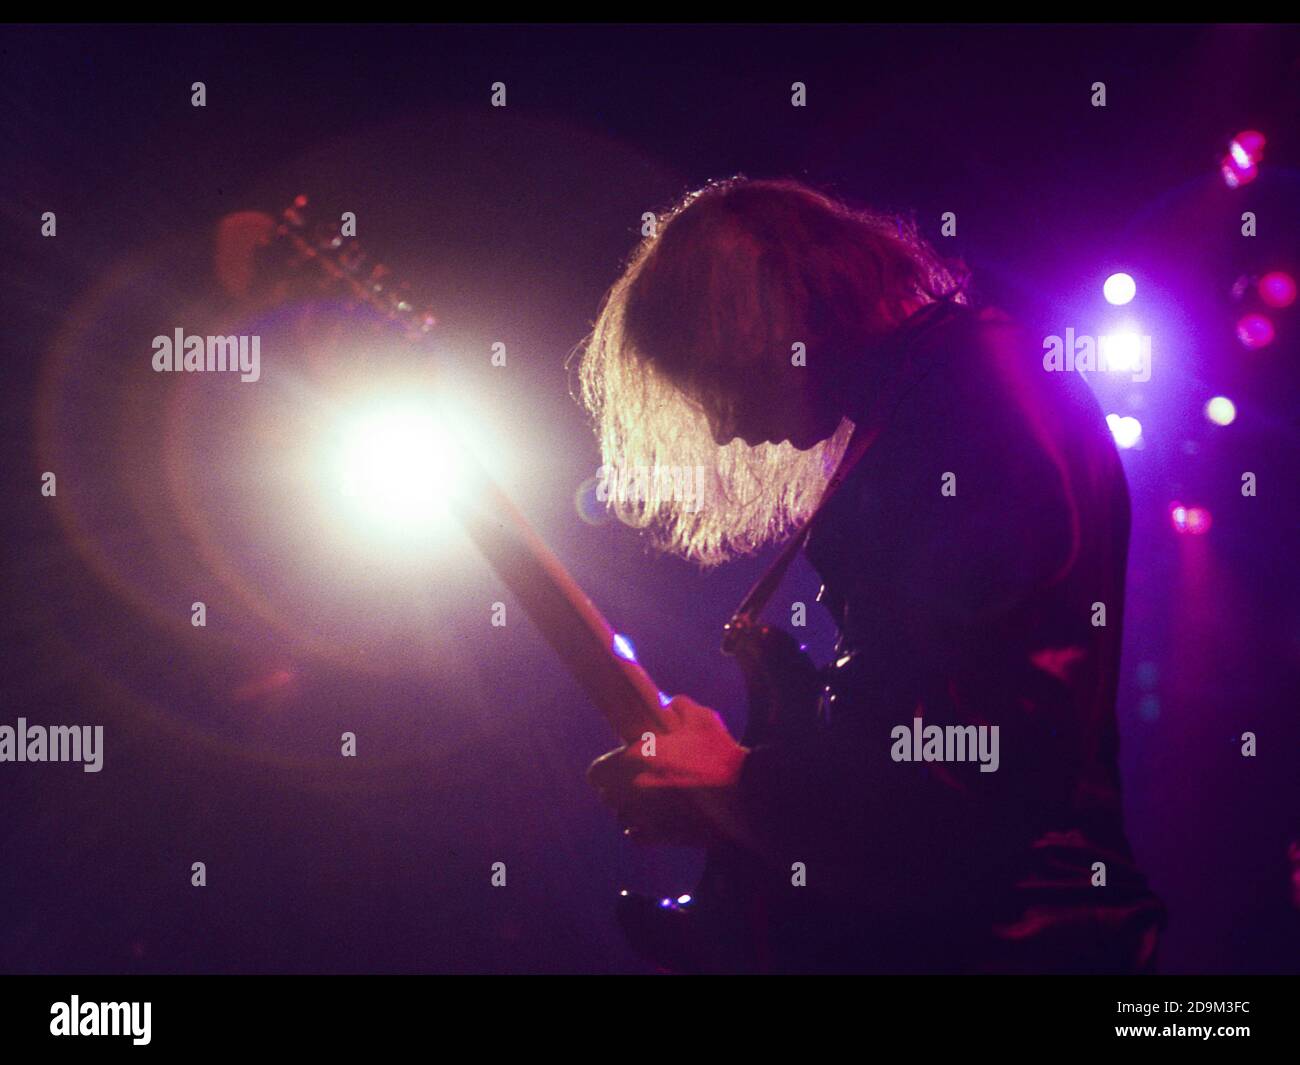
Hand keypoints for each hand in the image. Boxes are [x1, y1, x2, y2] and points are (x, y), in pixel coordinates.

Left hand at [586, 695, 748, 845]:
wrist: (743, 796)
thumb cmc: (719, 755)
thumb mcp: (702, 719)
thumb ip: (679, 705)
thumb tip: (669, 702)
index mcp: (634, 759)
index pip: (596, 772)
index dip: (607, 767)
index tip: (622, 762)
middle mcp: (631, 790)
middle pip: (606, 795)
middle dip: (619, 786)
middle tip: (640, 778)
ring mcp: (644, 816)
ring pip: (621, 816)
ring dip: (630, 809)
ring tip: (650, 800)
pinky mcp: (659, 837)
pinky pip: (636, 835)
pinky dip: (641, 830)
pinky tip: (656, 819)